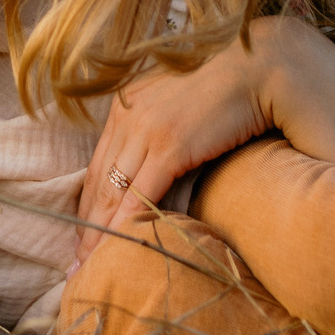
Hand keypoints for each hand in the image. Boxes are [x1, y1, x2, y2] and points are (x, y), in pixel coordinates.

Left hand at [76, 30, 291, 260]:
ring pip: (113, 190)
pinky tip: (117, 248)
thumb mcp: (179, 106)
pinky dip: (126, 224)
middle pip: (99, 180)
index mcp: (127, 104)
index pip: (99, 164)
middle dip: (86, 225)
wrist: (258, 68)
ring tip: (90, 266)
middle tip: (75, 264)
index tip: (81, 235)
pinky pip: (140, 194)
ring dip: (99, 232)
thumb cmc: (227, 89)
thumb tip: (156, 171)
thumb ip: (159, 131)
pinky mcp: (170, 144)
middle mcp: (128, 114)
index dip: (88, 204)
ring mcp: (146, 128)